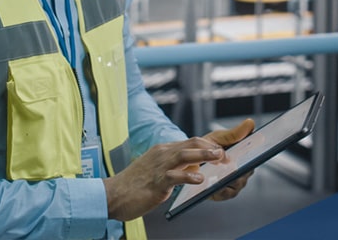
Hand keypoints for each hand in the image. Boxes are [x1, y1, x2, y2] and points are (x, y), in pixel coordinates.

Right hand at [102, 137, 223, 221]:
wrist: (112, 195)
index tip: (222, 149)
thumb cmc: (134, 185)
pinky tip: (199, 179)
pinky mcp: (156, 182)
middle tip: (225, 153)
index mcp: (163, 150)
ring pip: (185, 155)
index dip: (208, 144)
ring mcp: (158, 167)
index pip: (190, 141)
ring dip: (204, 154)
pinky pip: (175, 176)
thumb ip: (174, 167)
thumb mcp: (157, 170)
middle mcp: (162, 154)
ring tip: (219, 157)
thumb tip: (195, 168)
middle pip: (191, 143)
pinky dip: (188, 176)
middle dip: (211, 147)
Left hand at [203, 118, 254, 201]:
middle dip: (239, 168)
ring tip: (219, 172)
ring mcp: (234, 185)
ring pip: (237, 183)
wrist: (190, 160)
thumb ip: (235, 133)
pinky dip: (219, 188)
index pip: (255, 157)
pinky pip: (225, 193)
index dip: (256, 155)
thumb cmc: (208, 148)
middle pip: (246, 172)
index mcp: (245, 157)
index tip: (251, 153)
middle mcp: (243, 172)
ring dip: (228, 178)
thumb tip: (250, 123)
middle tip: (230, 162)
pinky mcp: (223, 194)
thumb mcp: (220, 138)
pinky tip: (212, 183)